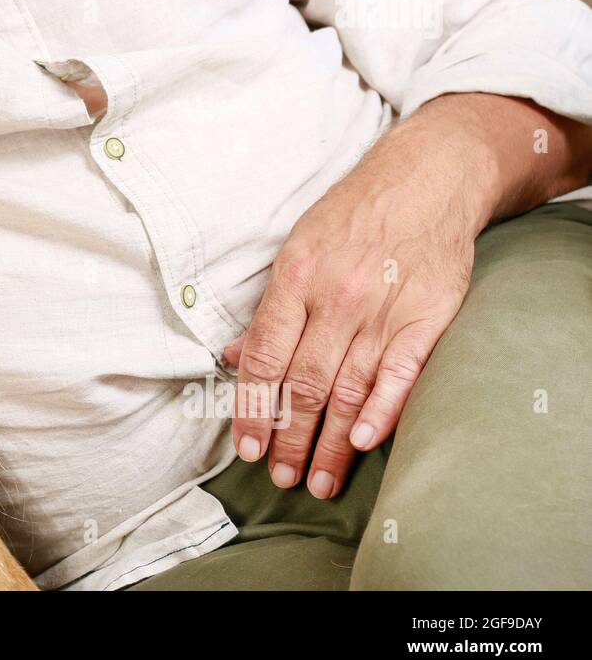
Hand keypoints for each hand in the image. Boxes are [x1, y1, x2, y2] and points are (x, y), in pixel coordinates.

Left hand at [226, 94, 531, 497]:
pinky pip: (401, 371)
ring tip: (318, 481)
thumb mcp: (297, 248)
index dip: (252, 408)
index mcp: (294, 279)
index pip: (264, 357)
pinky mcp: (427, 315)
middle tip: (278, 478)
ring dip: (330, 442)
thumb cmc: (353, 216)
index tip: (245, 447)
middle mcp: (334, 299)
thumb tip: (233, 357)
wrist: (426, 177)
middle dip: (288, 438)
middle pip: (304, 384)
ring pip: (349, 389)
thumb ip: (270, 309)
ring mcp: (381, 309)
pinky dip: (383, 409)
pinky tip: (366, 442)